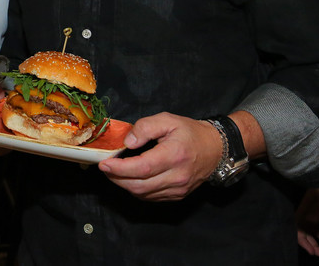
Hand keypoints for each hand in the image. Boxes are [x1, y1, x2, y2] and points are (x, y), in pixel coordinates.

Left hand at [97, 112, 220, 200]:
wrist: (215, 149)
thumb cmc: (189, 132)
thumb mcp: (168, 120)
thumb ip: (145, 127)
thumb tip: (128, 142)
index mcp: (174, 155)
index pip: (142, 167)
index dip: (120, 168)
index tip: (104, 164)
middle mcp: (177, 176)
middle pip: (140, 185)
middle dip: (117, 179)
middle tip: (105, 168)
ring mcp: (178, 189)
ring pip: (144, 194)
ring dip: (125, 185)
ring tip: (115, 172)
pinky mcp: (178, 195)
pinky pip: (151, 197)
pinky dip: (137, 190)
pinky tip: (131, 179)